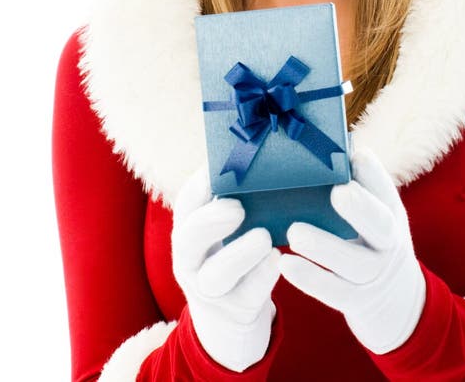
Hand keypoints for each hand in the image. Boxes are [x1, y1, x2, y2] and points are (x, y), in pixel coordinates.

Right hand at [172, 167, 281, 371]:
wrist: (232, 315)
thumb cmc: (237, 253)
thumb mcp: (228, 227)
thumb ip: (240, 196)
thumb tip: (266, 149)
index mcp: (190, 229)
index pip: (187, 203)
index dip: (199, 185)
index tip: (215, 168)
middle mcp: (192, 260)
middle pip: (188, 240)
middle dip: (210, 221)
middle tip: (237, 208)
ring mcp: (211, 290)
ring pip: (216, 275)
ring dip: (239, 254)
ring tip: (264, 238)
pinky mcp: (236, 311)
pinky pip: (247, 296)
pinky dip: (262, 278)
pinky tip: (277, 261)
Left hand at [281, 147, 425, 353]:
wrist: (398, 300)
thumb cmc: (373, 240)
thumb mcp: (377, 213)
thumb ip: (360, 186)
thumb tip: (336, 144)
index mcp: (391, 213)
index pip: (386, 190)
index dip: (373, 174)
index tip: (356, 155)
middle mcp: (388, 243)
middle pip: (380, 226)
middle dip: (361, 208)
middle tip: (338, 192)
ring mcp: (374, 275)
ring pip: (353, 263)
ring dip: (325, 247)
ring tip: (295, 232)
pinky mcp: (356, 301)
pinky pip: (334, 292)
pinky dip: (310, 279)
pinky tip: (285, 264)